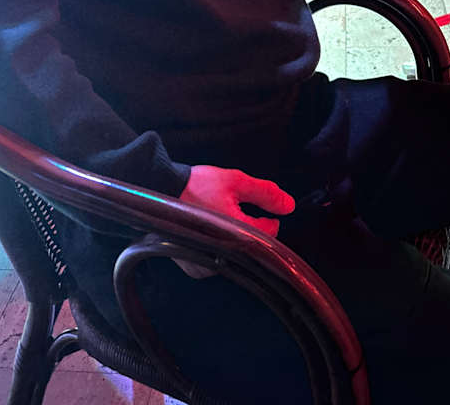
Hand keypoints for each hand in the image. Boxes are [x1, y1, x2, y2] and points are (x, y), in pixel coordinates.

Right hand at [175, 165, 295, 278]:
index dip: (269, 220)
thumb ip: (265, 193)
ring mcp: (207, 264)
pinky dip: (217, 248)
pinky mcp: (194, 268)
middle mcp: (223, 253)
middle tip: (235, 211)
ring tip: (218, 219)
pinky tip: (209, 232)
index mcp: (238, 233)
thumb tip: (288, 206)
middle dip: (249, 229)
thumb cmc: (196, 185)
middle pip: (252, 247)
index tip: (264, 212)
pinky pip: (216, 262)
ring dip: (233, 240)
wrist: (161, 189)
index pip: (270, 234)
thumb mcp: (235, 181)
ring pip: (234, 255)